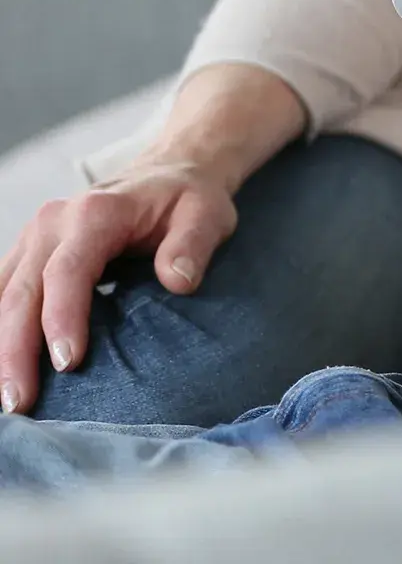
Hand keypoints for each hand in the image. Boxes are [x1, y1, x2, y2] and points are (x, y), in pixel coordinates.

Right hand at [0, 161, 237, 413]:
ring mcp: (34, 237)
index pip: (68, 271)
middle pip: (23, 291)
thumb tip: (179, 281)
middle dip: (15, 350)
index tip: (68, 364)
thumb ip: (193, 245)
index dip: (63, 317)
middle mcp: (53, 223)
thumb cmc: (189, 200)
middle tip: (19, 401)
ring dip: (0, 348)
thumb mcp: (208, 215)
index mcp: (95, 213)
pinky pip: (2, 293)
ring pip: (3, 296)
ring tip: (7, 400)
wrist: (168, 174)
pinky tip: (1, 367)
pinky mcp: (27, 253)